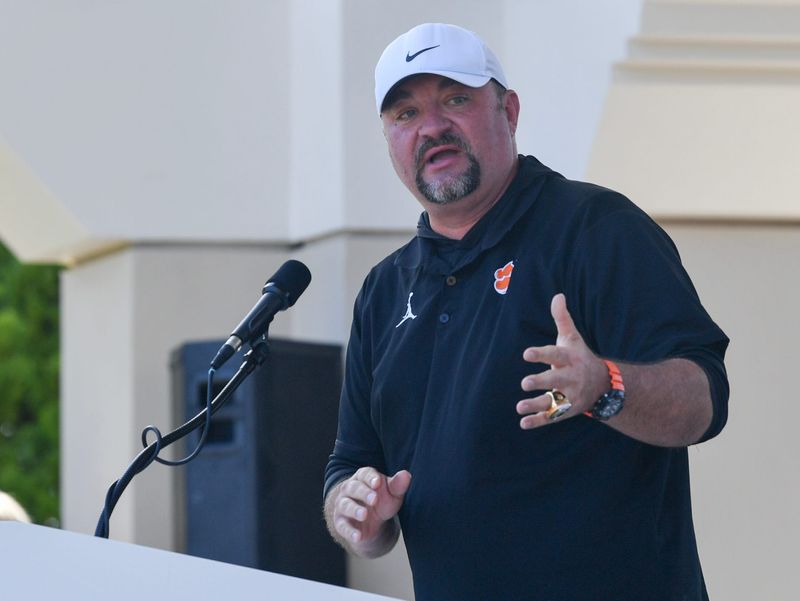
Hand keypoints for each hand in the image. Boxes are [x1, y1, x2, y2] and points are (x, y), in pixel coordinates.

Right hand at [330, 467, 411, 553]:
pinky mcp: (340, 523)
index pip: (364, 474)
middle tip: (374, 499)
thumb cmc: (382, 501)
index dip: (370, 477)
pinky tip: (358, 536)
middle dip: (363, 493)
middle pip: (353, 488)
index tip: (378, 482)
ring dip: (354, 510)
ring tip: (364, 515)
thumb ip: (398, 485)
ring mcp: (343, 506)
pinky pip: (342, 526)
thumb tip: (406, 475)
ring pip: (345, 505)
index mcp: (362, 478)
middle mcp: (349, 489)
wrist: (372, 523)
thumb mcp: (392, 494)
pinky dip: (349, 532)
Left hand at [517, 293, 606, 428]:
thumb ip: (562, 319)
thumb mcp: (572, 338)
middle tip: (525, 382)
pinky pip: (552, 417)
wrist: (604, 386)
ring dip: (536, 405)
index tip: (526, 354)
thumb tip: (558, 295)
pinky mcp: (566, 410)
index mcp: (569, 358)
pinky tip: (523, 423)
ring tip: (519, 407)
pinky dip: (538, 421)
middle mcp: (570, 377)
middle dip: (541, 381)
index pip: (555, 355)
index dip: (541, 354)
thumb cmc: (580, 356)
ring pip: (552, 401)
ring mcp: (569, 395)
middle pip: (555, 379)